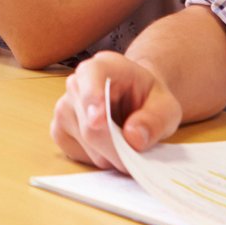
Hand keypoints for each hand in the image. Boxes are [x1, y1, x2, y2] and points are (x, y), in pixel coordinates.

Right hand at [49, 51, 183, 171]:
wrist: (134, 100)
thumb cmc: (148, 100)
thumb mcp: (166, 107)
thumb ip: (155, 120)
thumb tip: (133, 138)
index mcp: (103, 66)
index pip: (90, 77)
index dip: (93, 98)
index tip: (98, 121)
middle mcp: (76, 83)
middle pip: (90, 128)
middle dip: (117, 148)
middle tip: (139, 152)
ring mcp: (63, 108)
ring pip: (87, 145)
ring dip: (111, 154)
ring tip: (126, 139)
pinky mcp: (59, 130)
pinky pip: (80, 155)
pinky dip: (100, 158)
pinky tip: (110, 145)